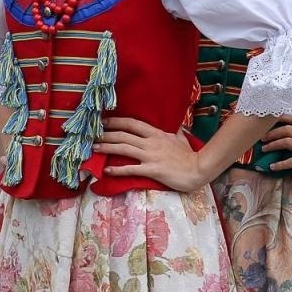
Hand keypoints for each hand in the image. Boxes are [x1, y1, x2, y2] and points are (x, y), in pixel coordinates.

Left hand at [96, 117, 212, 191]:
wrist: (198, 169)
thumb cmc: (189, 155)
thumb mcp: (181, 138)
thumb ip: (174, 131)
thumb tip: (174, 125)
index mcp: (157, 134)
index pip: (133, 124)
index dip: (117, 121)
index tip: (104, 121)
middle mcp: (151, 143)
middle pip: (124, 135)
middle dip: (106, 134)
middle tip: (92, 134)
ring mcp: (151, 156)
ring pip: (124, 149)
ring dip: (108, 148)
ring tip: (95, 148)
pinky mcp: (152, 170)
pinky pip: (131, 169)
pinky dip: (118, 170)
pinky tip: (107, 171)